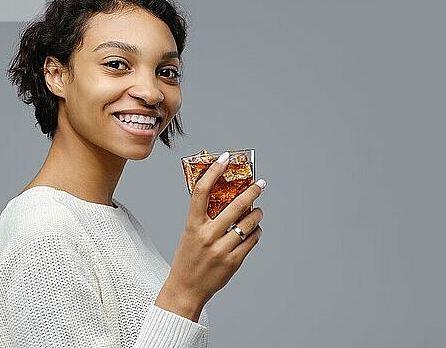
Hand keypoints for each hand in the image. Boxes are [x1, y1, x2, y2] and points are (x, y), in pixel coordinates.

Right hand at [155, 152, 265, 320]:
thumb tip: (225, 195)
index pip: (202, 191)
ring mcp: (220, 250)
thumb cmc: (188, 258)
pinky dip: (256, 232)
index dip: (214, 171)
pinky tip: (254, 230)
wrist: (186, 289)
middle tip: (260, 184)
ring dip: (257, 214)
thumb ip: (204, 217)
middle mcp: (207, 236)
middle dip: (252, 191)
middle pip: (235, 206)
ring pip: (248, 223)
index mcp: (193, 225)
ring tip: (258, 211)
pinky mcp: (233, 262)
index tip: (225, 157)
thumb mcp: (190, 233)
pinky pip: (252, 241)